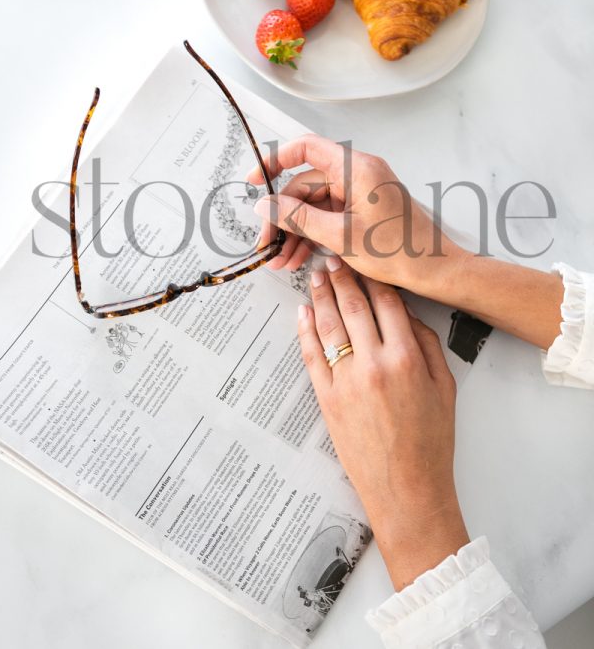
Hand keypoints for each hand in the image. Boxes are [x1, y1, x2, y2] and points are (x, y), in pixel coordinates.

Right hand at [248, 134, 466, 298]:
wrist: (435, 270)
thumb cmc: (399, 251)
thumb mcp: (339, 236)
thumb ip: (297, 217)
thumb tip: (265, 205)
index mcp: (356, 169)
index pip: (306, 148)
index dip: (276, 160)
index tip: (255, 181)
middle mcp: (358, 174)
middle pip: (306, 184)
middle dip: (283, 216)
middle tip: (267, 243)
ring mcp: (361, 192)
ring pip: (314, 205)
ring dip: (295, 231)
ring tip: (281, 260)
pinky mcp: (363, 209)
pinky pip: (329, 216)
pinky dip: (313, 235)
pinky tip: (299, 258)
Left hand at [297, 256, 468, 589]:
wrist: (406, 488)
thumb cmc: (430, 442)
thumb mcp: (444, 387)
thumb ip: (427, 345)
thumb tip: (407, 315)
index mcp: (407, 357)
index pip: (387, 303)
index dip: (374, 278)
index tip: (365, 262)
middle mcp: (375, 363)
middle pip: (354, 307)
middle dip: (342, 278)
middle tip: (332, 259)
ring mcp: (346, 381)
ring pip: (329, 326)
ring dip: (321, 297)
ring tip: (315, 277)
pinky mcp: (327, 399)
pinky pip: (312, 357)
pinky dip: (305, 331)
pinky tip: (303, 313)